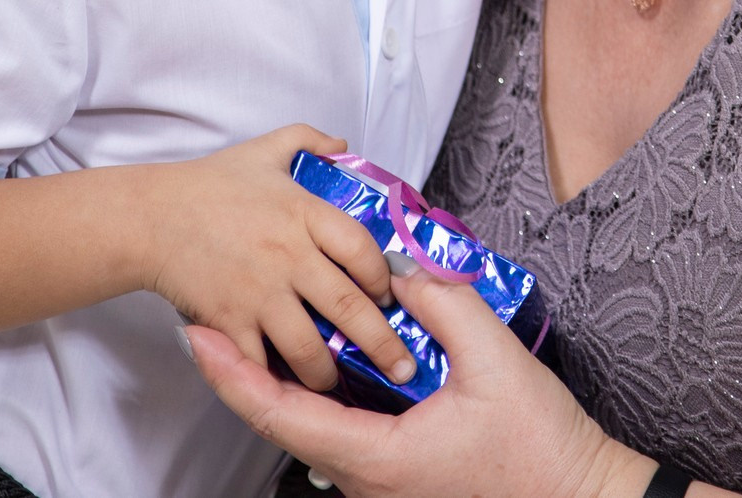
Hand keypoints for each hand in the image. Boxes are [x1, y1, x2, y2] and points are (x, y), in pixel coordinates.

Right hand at [138, 124, 412, 391]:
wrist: (150, 217)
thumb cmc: (208, 185)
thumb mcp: (265, 150)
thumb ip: (308, 140)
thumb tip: (343, 145)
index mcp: (305, 213)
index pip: (363, 250)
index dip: (384, 278)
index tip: (388, 295)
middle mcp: (290, 256)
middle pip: (350, 308)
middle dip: (382, 344)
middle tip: (399, 367)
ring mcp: (259, 292)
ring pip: (310, 347)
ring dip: (329, 372)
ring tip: (338, 382)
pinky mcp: (228, 321)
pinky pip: (260, 362)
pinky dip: (274, 381)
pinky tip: (287, 389)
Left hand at [188, 270, 656, 497]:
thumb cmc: (543, 453)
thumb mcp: (496, 363)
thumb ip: (445, 303)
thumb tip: (405, 266)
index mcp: (376, 457)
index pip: (278, 414)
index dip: (230, 373)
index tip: (197, 334)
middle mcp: (366, 480)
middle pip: (284, 421)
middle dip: (248, 368)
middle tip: (220, 316)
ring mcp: (381, 485)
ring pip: (314, 429)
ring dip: (288, 380)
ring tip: (267, 327)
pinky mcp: (400, 478)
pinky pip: (347, 434)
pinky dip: (328, 394)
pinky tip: (333, 359)